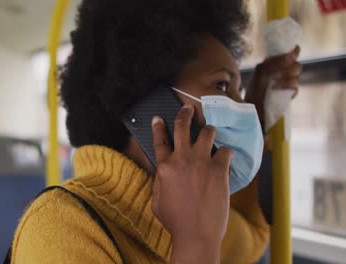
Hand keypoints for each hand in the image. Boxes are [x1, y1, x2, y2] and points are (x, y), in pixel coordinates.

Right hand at [151, 106, 232, 263]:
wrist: (196, 233)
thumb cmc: (175, 221)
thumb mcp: (157, 200)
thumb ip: (159, 182)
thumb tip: (163, 172)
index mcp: (164, 167)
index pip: (159, 140)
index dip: (158, 127)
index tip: (158, 118)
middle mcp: (182, 159)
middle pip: (182, 127)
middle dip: (185, 114)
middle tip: (188, 108)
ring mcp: (201, 162)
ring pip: (207, 132)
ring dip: (209, 131)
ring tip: (211, 133)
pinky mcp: (219, 169)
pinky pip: (225, 150)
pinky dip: (226, 152)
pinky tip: (226, 156)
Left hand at [245, 46, 301, 117]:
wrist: (252, 108)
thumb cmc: (254, 88)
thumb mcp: (261, 71)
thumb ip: (275, 61)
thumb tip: (293, 53)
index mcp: (275, 64)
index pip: (291, 54)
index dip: (293, 53)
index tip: (290, 57)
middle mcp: (282, 72)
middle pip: (297, 65)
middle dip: (289, 70)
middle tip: (277, 75)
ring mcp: (286, 84)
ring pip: (297, 77)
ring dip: (287, 80)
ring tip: (275, 84)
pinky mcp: (288, 95)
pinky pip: (296, 89)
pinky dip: (288, 89)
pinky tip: (278, 91)